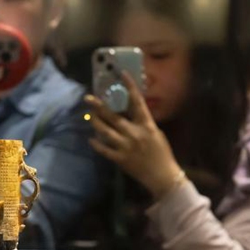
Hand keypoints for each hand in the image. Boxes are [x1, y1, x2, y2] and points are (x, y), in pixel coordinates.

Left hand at [86, 72, 183, 199]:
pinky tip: (90, 139)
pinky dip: (96, 144)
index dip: (130, 86)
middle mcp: (134, 133)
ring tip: (88, 116)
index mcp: (146, 125)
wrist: (162, 175)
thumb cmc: (162, 153)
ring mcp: (126, 146)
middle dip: (99, 106)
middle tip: (88, 98)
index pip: (137, 101)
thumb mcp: (155, 133)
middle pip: (113, 116)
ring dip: (95, 123)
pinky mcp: (120, 159)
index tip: (121, 74)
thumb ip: (143, 123)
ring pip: (105, 131)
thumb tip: (130, 112)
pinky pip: (104, 150)